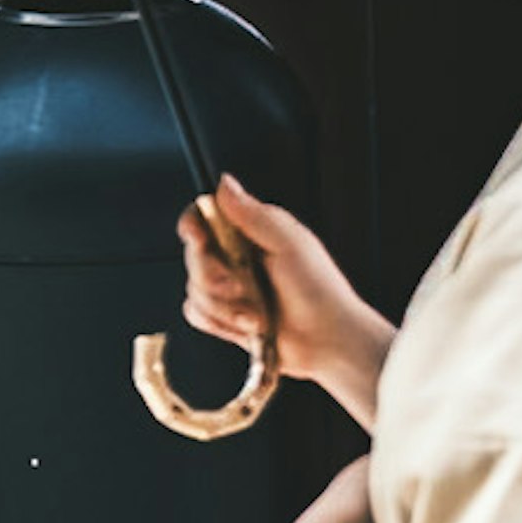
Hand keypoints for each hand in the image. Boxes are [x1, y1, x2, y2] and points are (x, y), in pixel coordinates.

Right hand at [182, 177, 393, 424]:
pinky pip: (197, 315)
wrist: (328, 340)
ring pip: (194, 288)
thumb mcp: (289, 243)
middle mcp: (236, 257)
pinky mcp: (226, 316)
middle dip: (213, 275)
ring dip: (224, 305)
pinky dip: (220, 322)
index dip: (193, 226)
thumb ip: (253, 215)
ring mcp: (230, 288)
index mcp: (251, 232)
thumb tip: (223, 183)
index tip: (198, 237)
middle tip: (240, 286)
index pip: (204, 217)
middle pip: (193, 255)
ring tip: (257, 314)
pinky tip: (248, 325)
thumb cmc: (319, 289)